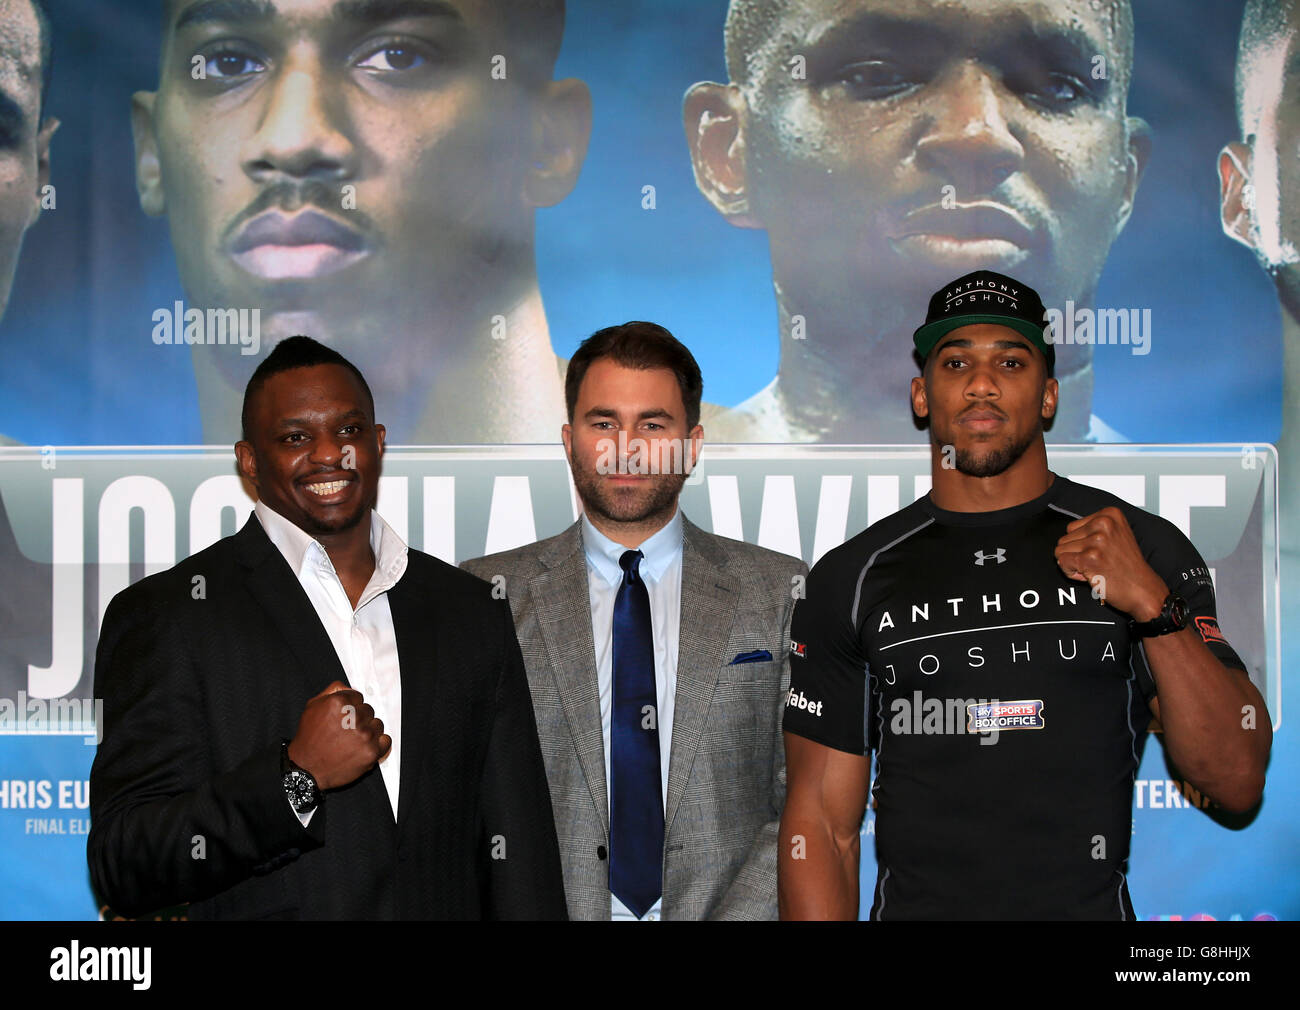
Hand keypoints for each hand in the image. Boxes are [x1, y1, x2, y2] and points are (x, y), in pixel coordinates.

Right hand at [287, 680, 390, 790]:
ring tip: (352, 741)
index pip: (358, 697)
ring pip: (378, 724)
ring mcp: (364, 735)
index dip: (351, 708)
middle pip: (369, 710)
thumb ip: (333, 691)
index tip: (344, 718)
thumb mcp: (313, 706)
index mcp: (339, 703)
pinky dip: (378, 744)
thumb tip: (349, 687)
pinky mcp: (371, 752)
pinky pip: (386, 740)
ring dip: (368, 731)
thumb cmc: (309, 739)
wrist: (306, 769)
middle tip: (345, 731)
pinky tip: (364, 747)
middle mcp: (353, 717)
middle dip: (359, 719)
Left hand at [1053, 507, 1168, 620]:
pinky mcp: (1089, 557)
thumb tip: (1064, 535)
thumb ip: (1092, 530)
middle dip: (1077, 554)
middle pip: (1064, 538)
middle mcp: (1104, 523)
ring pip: (1060, 550)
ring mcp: (1097, 540)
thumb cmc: (1127, 567)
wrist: (1143, 590)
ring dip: (1074, 564)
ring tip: (1096, 568)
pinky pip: (1062, 562)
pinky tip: (1090, 575)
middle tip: (1099, 563)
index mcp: (1110, 514)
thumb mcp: (1115, 536)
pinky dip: (1070, 572)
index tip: (1101, 553)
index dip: (1082, 545)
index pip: (1072, 528)